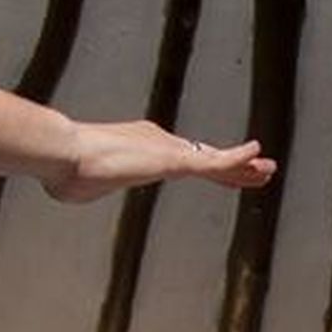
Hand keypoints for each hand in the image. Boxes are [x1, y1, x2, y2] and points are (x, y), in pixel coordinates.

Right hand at [45, 122, 276, 203]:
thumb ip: (81, 186)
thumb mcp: (77, 184)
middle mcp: (158, 143)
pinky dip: (237, 158)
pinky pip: (214, 160)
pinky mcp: (172, 158)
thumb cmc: (64, 171)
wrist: (64, 156)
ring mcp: (167, 149)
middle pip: (205, 155)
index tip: (224, 171)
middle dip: (233, 165)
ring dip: (244, 164)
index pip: (182, 159)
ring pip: (215, 158)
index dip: (207, 166)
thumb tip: (63, 188)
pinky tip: (256, 156)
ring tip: (268, 168)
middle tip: (258, 168)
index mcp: (140, 150)